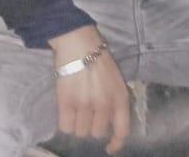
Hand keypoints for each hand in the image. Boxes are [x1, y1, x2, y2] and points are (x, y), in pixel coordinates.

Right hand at [49, 25, 129, 153]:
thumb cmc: (99, 58)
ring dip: (78, 123)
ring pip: (80, 132)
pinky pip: (65, 127)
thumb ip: (115, 100)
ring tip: (76, 105)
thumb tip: (111, 122)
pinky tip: (67, 107)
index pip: (122, 130)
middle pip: (97, 133)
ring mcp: (86, 104)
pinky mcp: (67, 103)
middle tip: (87, 109)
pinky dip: (65, 121)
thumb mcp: (116, 79)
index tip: (109, 147)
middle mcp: (105, 104)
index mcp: (120, 96)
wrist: (80, 43)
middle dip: (92, 124)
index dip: (116, 143)